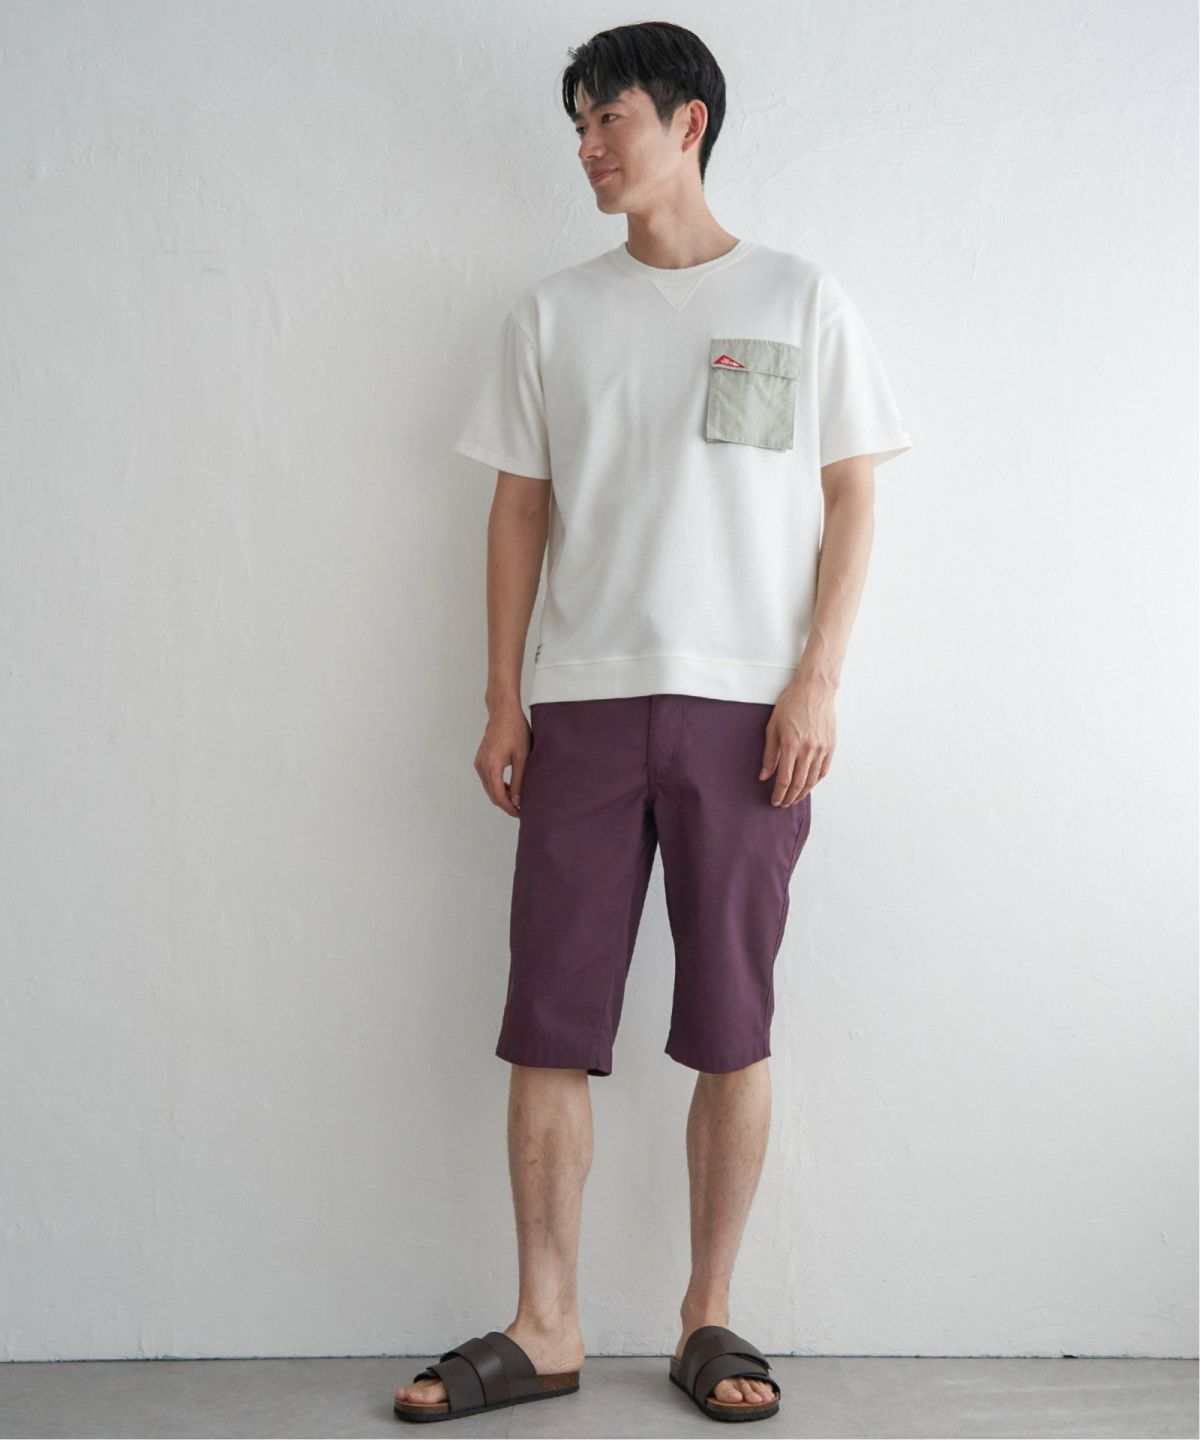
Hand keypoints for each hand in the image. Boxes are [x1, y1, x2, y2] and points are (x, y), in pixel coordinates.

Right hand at [475, 702, 529, 816]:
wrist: (503, 713)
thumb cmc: (515, 730)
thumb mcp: (522, 757)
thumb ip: (519, 780)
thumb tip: (518, 801)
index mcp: (492, 766)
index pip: (499, 796)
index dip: (509, 808)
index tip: (521, 813)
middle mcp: (482, 766)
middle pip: (492, 795)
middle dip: (506, 804)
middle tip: (522, 809)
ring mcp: (479, 763)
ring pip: (489, 788)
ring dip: (502, 796)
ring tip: (518, 799)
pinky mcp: (480, 760)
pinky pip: (487, 779)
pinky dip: (497, 786)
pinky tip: (510, 787)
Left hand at [759, 677, 835, 804]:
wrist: (814, 690)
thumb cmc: (790, 705)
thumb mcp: (773, 727)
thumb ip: (769, 754)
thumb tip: (764, 776)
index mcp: (791, 746)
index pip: (785, 780)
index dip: (779, 794)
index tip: (774, 801)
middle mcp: (808, 750)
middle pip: (799, 784)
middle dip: (790, 798)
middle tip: (783, 804)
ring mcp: (822, 749)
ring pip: (813, 780)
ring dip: (803, 793)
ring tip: (794, 798)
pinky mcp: (831, 746)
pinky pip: (824, 770)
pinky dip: (816, 781)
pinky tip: (809, 785)